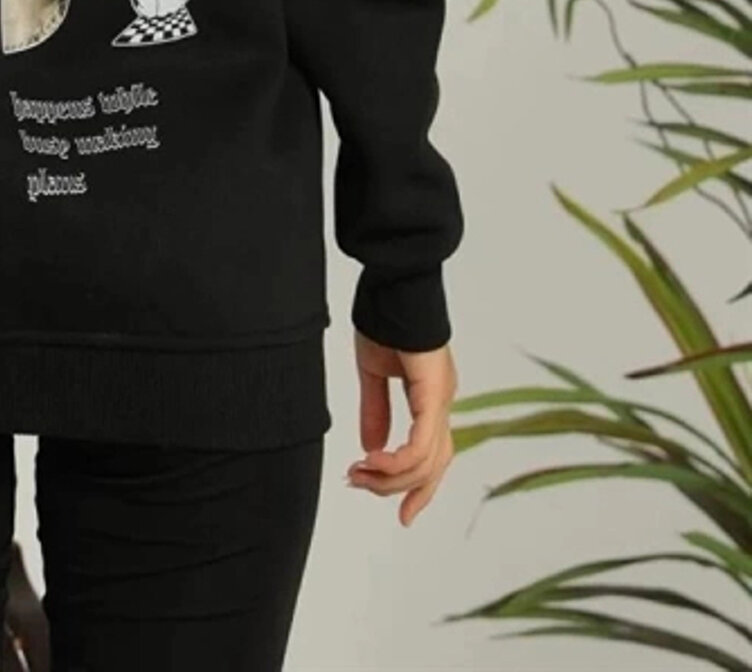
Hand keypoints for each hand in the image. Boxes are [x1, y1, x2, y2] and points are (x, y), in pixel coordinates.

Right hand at [344, 330, 456, 525]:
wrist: (393, 286)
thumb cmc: (384, 317)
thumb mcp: (373, 373)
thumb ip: (375, 411)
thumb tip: (372, 448)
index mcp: (431, 397)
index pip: (433, 456)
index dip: (419, 489)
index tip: (403, 515)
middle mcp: (442, 402)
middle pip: (432, 467)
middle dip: (397, 488)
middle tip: (360, 485)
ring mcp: (442, 398)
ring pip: (427, 462)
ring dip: (390, 477)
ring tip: (359, 473)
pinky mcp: (434, 393)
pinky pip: (421, 443)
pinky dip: (399, 460)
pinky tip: (374, 460)